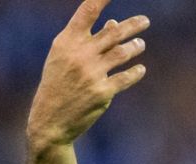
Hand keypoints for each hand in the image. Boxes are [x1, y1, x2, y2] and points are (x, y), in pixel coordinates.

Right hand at [26, 0, 149, 150]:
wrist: (50, 119)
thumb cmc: (58, 84)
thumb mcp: (65, 58)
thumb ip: (87, 39)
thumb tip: (113, 22)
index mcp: (66, 41)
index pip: (87, 12)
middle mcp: (79, 54)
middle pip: (113, 32)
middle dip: (133, 25)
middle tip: (145, 21)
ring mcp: (91, 73)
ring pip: (122, 52)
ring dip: (135, 47)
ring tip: (141, 44)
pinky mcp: (103, 91)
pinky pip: (126, 77)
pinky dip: (136, 72)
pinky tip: (140, 69)